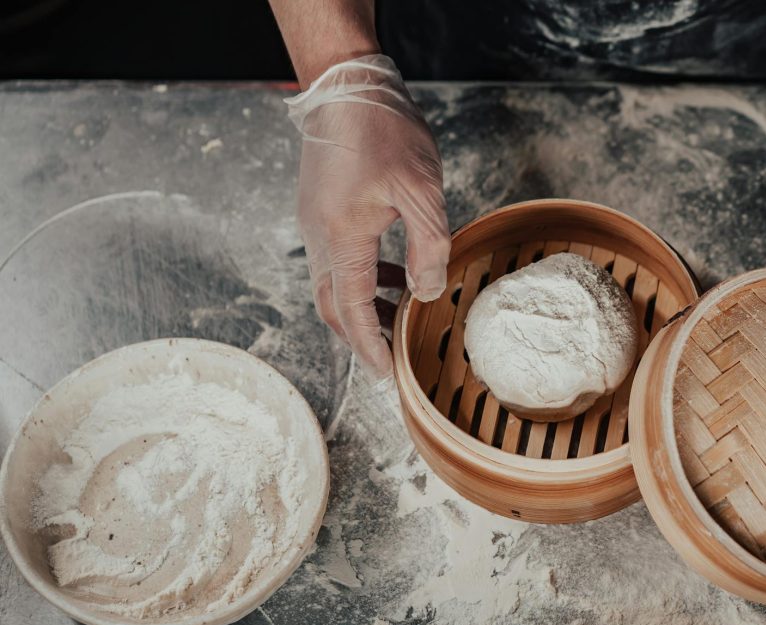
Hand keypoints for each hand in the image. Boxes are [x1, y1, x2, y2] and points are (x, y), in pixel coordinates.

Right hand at [285, 55, 449, 376]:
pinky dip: (363, 278)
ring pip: (334, 284)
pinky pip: (337, 259)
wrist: (347, 86)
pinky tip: (394, 273)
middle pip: (333, 306)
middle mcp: (319, 237)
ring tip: (401, 316)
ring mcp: (316, 223)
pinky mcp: (321, 210)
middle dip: (361, 336)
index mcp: (341, 238)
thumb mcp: (421, 191)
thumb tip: (427, 293)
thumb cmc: (383, 131)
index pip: (353, 310)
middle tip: (392, 356)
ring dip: (364, 306)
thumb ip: (428, 248)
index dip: (371, 348)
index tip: (388, 376)